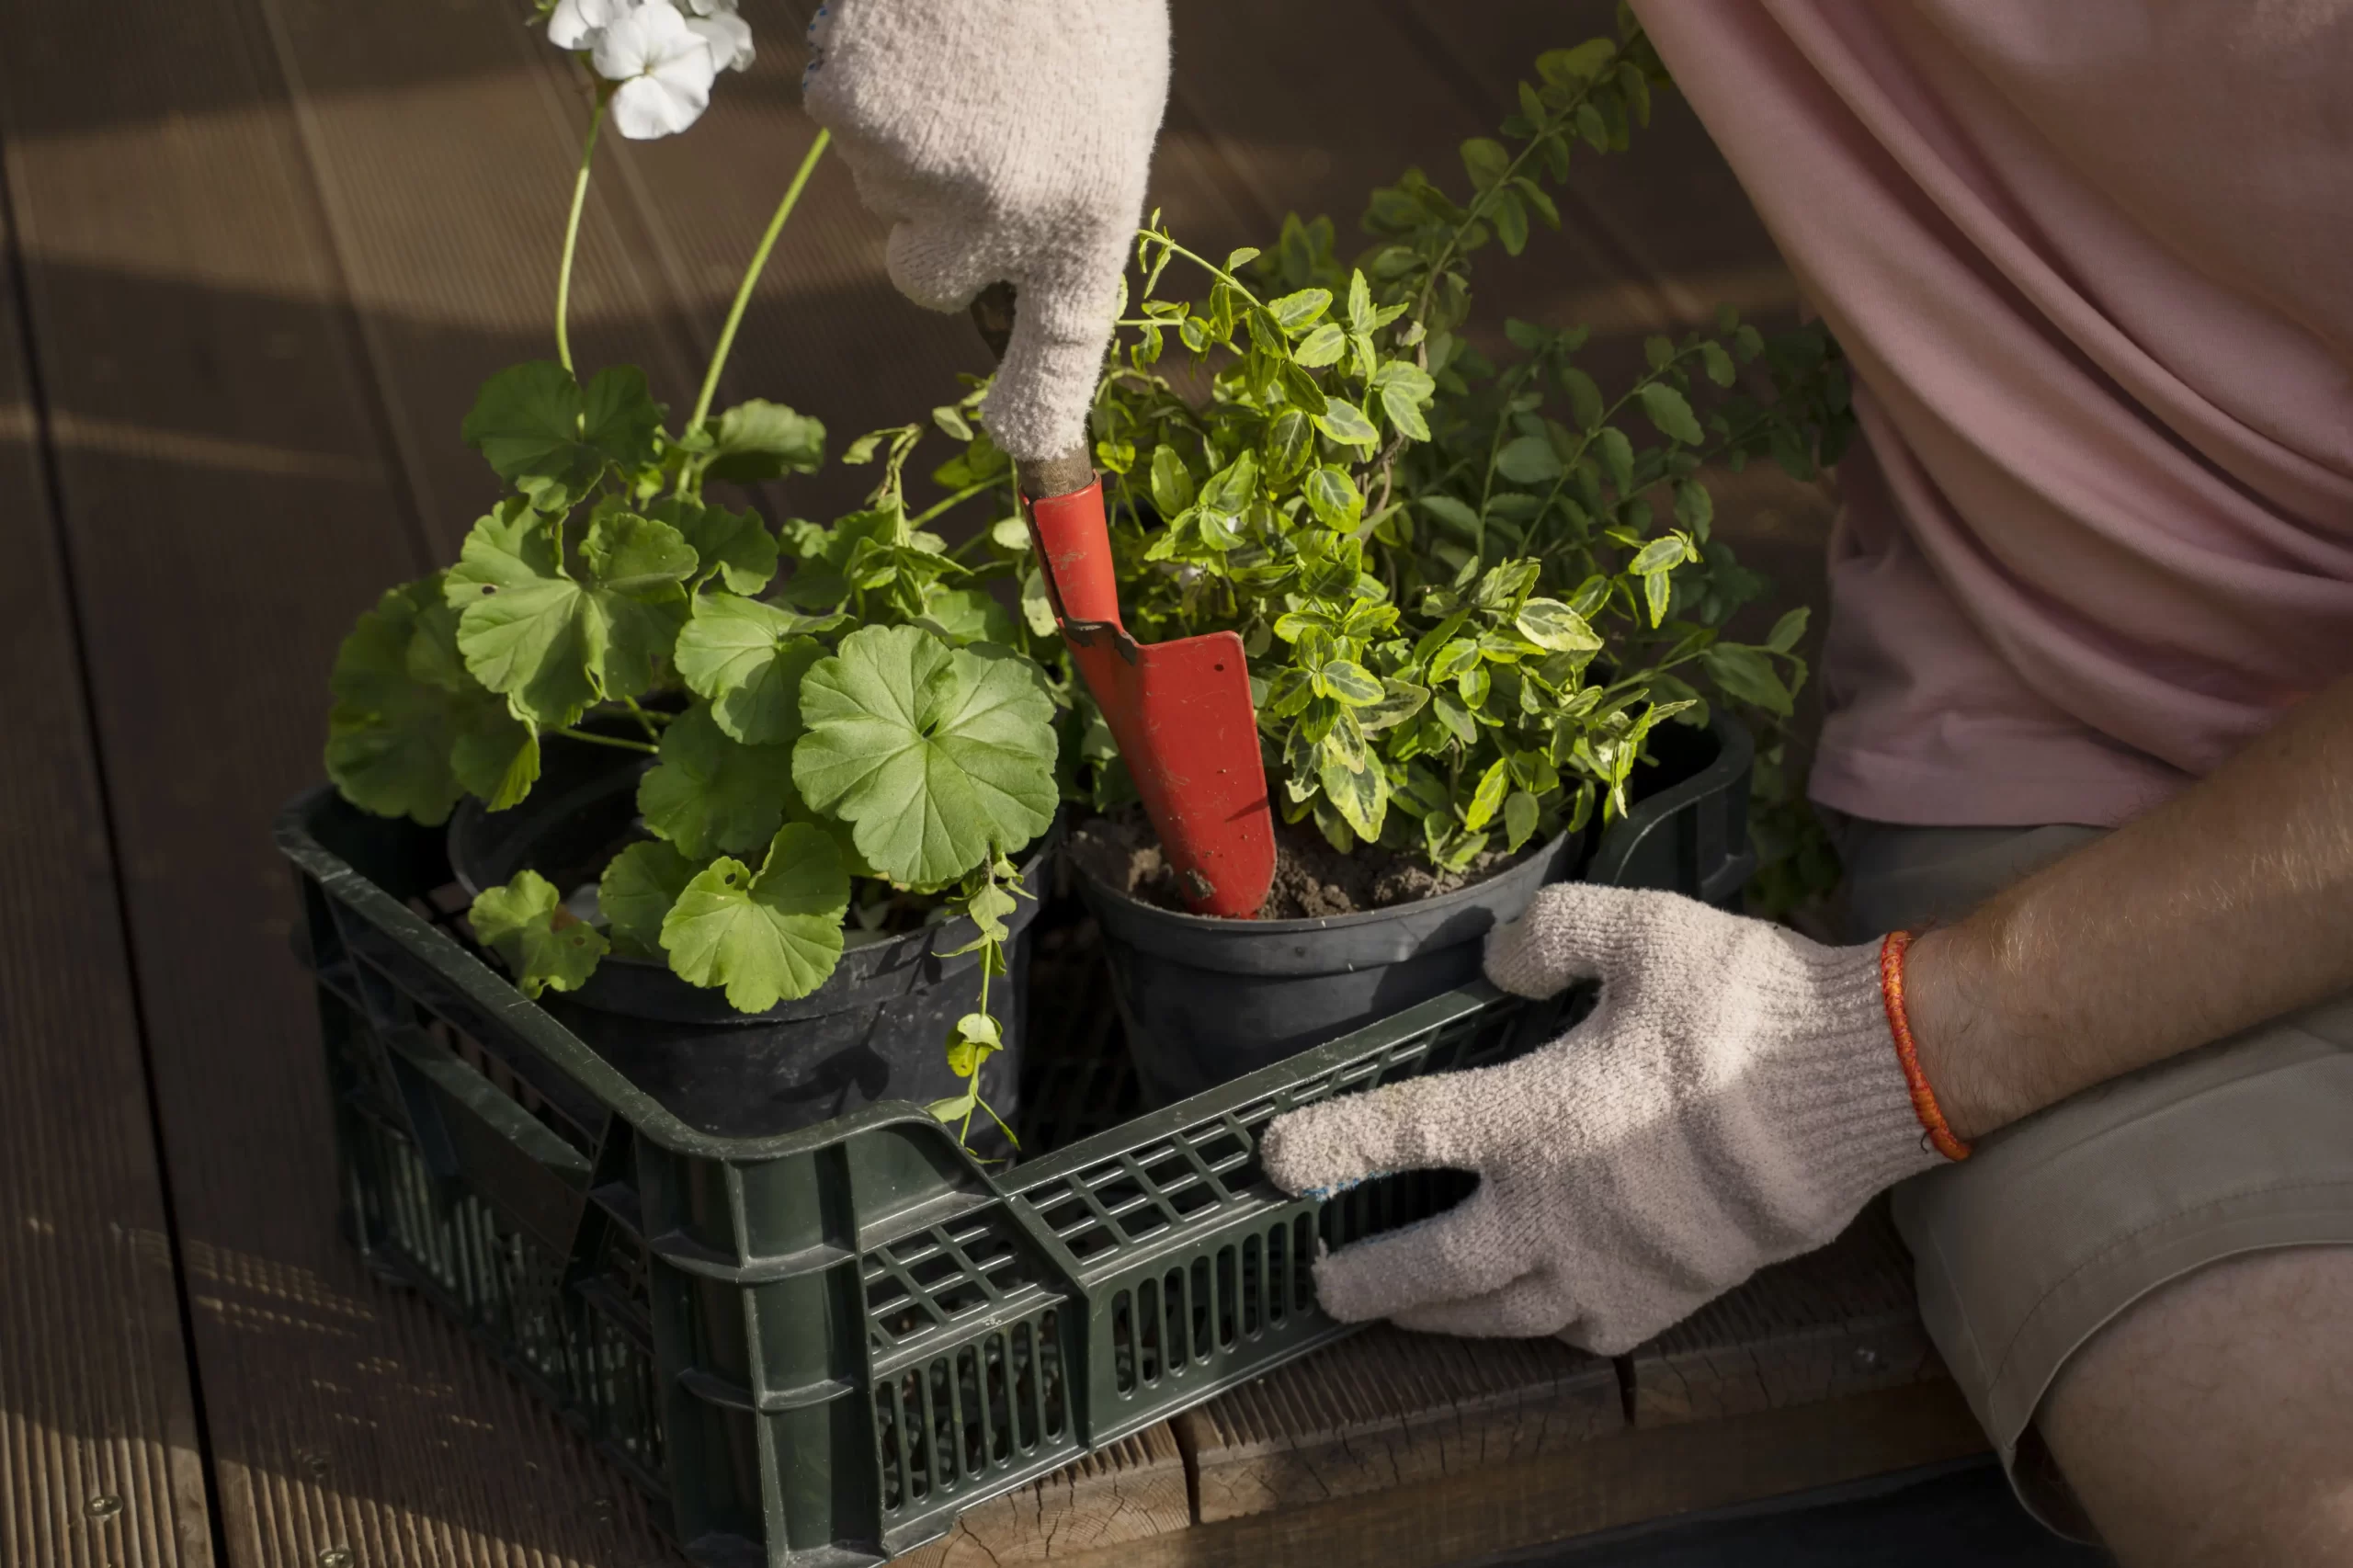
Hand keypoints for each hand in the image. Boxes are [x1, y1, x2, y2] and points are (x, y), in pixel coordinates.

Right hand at [803, 0, 1170, 462]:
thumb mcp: (1108, 109)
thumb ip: (1058, 199)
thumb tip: (998, 266)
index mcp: (1089, 208)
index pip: (1062, 343)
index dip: (1038, 411)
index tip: (1023, 451)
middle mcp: (1001, 209)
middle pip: (925, 272)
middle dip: (935, 220)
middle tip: (981, 127)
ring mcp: (917, 164)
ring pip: (879, 189)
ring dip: (909, 134)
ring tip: (967, 54)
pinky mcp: (848, 109)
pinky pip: (840, 126)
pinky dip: (866, 83)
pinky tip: (918, 31)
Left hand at [1257, 884, 1936, 1352]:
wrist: (1863, 1089)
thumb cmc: (1744, 1006)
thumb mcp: (1638, 930)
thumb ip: (1546, 936)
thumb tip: (1494, 961)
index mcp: (1536, 1115)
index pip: (1400, 1134)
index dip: (1328, 1147)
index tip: (1272, 1161)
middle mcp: (1557, 1208)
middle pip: (1430, 1267)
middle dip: (1364, 1279)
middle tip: (1320, 1283)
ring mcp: (1612, 1265)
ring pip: (1497, 1314)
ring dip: (1435, 1316)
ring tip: (1397, 1311)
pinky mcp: (1667, 1298)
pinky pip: (1578, 1330)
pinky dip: (1536, 1324)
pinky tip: (1526, 1307)